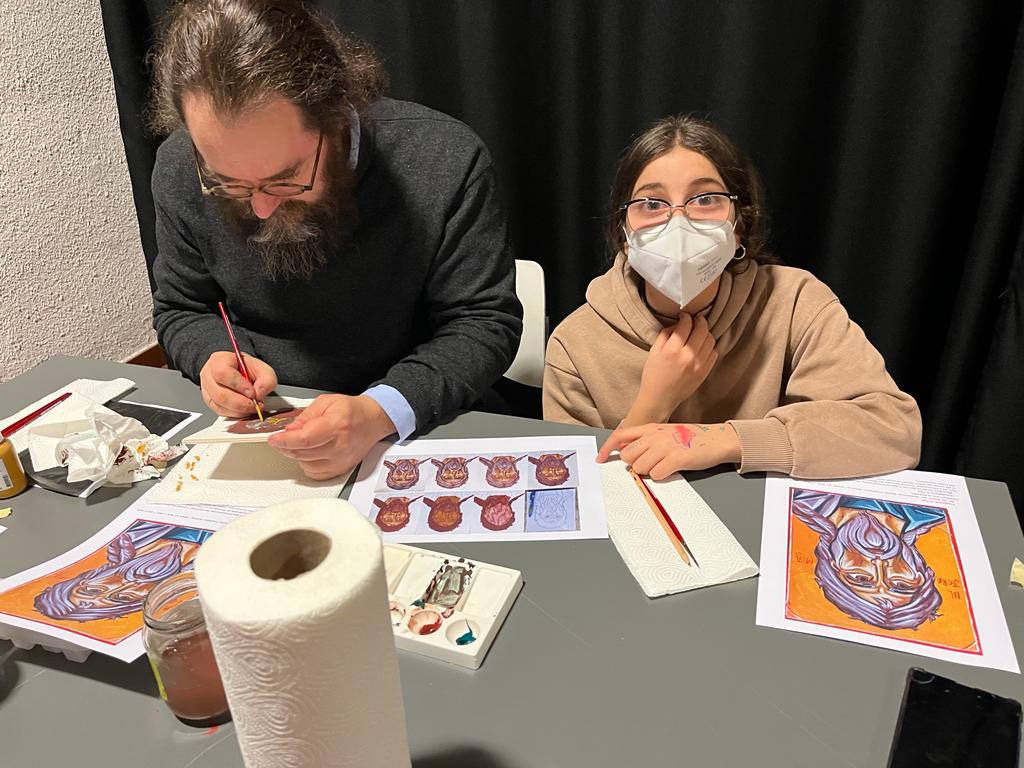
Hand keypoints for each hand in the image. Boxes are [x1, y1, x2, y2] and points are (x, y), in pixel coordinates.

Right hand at [199, 351, 277, 417]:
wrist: (240, 373)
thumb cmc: (247, 369)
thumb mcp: (263, 369)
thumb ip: (266, 380)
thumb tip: (259, 394)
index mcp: (219, 360)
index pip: (223, 373)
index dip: (239, 385)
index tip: (252, 393)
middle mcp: (209, 375)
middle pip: (220, 394)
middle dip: (241, 403)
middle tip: (256, 404)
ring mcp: (207, 389)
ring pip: (220, 405)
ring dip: (239, 410)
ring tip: (252, 406)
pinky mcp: (210, 402)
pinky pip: (220, 412)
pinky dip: (235, 413)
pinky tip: (244, 409)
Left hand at [267, 394, 396, 480]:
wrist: (373, 421)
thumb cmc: (352, 410)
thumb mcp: (326, 402)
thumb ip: (305, 417)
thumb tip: (289, 430)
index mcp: (336, 425)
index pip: (305, 439)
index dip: (285, 441)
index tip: (274, 439)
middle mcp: (340, 446)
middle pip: (302, 453)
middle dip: (286, 446)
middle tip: (281, 439)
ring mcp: (341, 460)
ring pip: (306, 465)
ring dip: (297, 455)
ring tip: (301, 443)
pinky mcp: (341, 469)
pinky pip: (315, 474)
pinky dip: (307, 465)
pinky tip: (310, 454)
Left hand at [596, 422, 740, 479]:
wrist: (717, 440)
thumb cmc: (690, 439)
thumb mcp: (664, 433)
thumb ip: (646, 440)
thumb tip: (626, 452)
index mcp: (650, 428)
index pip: (621, 436)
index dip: (608, 449)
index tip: (600, 459)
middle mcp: (655, 436)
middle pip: (628, 456)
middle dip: (635, 464)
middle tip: (651, 464)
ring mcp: (665, 446)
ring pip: (640, 468)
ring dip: (649, 472)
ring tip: (664, 465)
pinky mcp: (676, 459)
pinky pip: (656, 475)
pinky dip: (662, 476)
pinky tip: (672, 470)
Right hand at [624, 314, 715, 425]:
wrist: (659, 399)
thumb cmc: (653, 376)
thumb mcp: (653, 352)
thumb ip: (665, 335)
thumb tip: (678, 324)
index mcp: (672, 350)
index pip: (685, 325)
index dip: (686, 317)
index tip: (684, 315)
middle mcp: (688, 356)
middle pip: (702, 330)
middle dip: (699, 320)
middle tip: (696, 319)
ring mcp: (699, 365)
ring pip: (710, 340)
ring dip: (705, 333)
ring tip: (699, 333)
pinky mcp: (704, 372)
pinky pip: (713, 353)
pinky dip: (709, 347)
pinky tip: (701, 347)